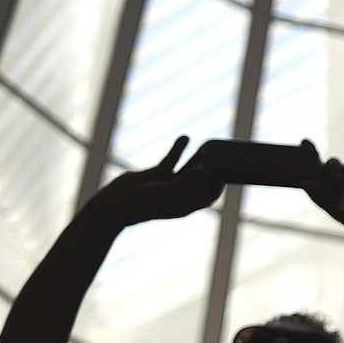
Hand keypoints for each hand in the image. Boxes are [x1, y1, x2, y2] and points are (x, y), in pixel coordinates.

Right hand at [83, 137, 221, 229]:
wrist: (114, 205)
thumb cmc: (142, 204)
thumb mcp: (167, 193)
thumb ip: (187, 182)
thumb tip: (206, 171)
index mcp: (185, 204)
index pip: (210, 195)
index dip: (221, 183)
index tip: (229, 168)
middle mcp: (179, 194)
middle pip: (202, 180)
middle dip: (213, 168)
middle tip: (223, 152)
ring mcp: (168, 184)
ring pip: (188, 168)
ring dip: (198, 157)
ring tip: (208, 144)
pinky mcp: (157, 174)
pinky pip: (172, 160)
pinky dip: (178, 149)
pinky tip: (185, 137)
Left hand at [301, 144, 343, 251]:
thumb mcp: (335, 211)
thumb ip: (320, 196)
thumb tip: (305, 182)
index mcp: (328, 184)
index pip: (317, 166)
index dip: (311, 153)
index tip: (305, 142)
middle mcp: (342, 176)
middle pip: (333, 164)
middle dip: (333, 172)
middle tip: (337, 183)